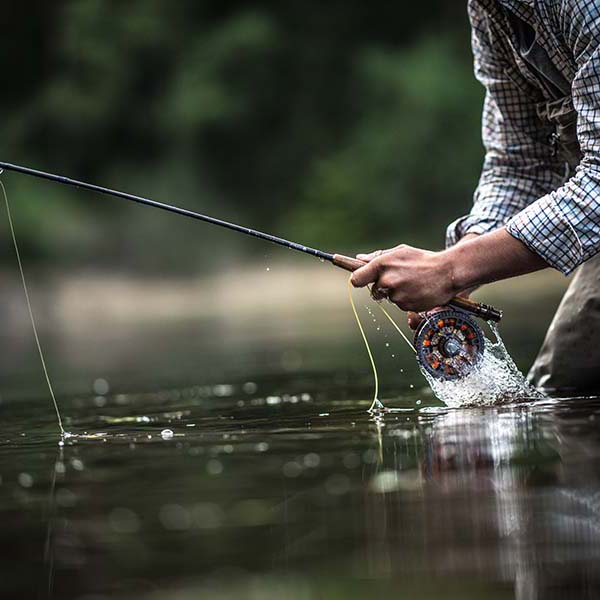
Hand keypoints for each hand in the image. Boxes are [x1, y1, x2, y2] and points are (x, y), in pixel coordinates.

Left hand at [352, 228, 548, 322]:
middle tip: (397, 279)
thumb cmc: (422, 259)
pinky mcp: (406, 306)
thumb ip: (378, 257)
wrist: (448, 272)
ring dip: (395, 293)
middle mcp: (386, 280)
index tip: (356, 280)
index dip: (356, 280)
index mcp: (382, 264)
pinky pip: (400, 305)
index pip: (356, 278)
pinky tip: (417, 291)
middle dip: (381, 287)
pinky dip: (406, 300)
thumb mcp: (400, 252)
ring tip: (412, 283)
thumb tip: (359, 258)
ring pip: (387, 298)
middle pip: (372, 291)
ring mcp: (396, 295)